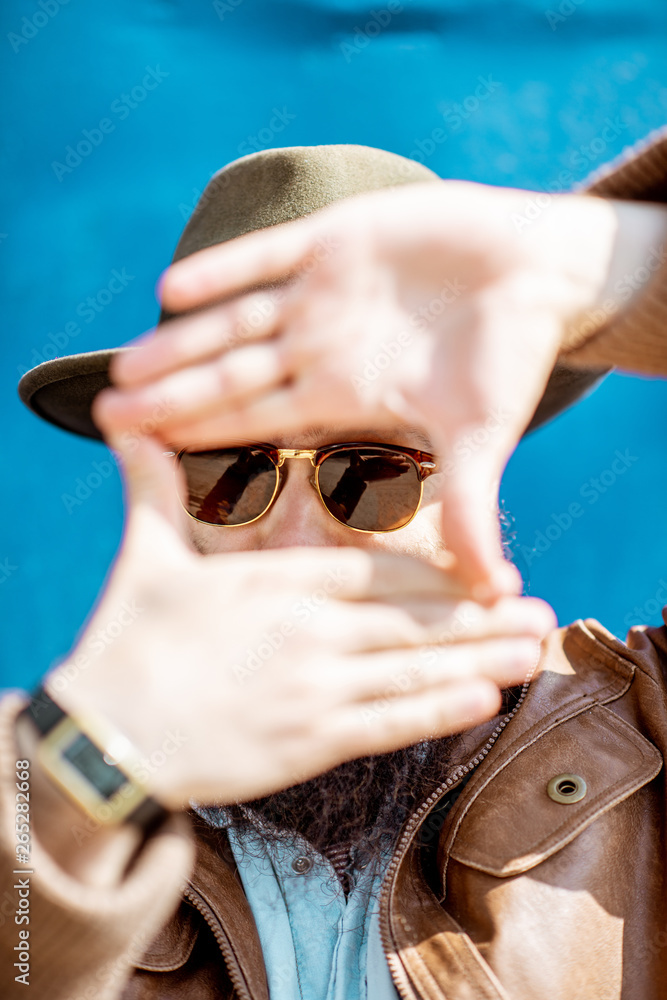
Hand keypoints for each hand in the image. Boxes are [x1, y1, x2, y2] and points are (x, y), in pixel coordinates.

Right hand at [46, 433, 554, 809]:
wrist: (102, 739)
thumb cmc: (124, 645)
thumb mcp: (142, 558)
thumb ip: (154, 491)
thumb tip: (127, 427)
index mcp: (278, 583)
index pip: (377, 570)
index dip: (437, 572)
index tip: (480, 571)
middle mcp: (311, 632)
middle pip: (414, 620)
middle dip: (480, 616)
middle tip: (537, 611)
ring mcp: (316, 690)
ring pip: (416, 671)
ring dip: (480, 661)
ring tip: (531, 653)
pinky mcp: (308, 744)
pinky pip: (388, 726)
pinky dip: (439, 714)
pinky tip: (483, 704)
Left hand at [94, 181, 617, 595]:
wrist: (536, 274)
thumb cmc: (512, 357)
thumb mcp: (484, 435)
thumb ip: (473, 506)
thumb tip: (491, 592)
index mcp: (344, 393)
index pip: (258, 418)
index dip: (201, 435)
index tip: (145, 454)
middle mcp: (320, 347)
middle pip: (229, 374)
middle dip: (170, 395)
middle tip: (106, 415)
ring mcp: (322, 293)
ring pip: (234, 320)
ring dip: (181, 341)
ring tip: (125, 363)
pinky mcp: (336, 239)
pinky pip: (267, 255)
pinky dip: (224, 269)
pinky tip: (173, 290)